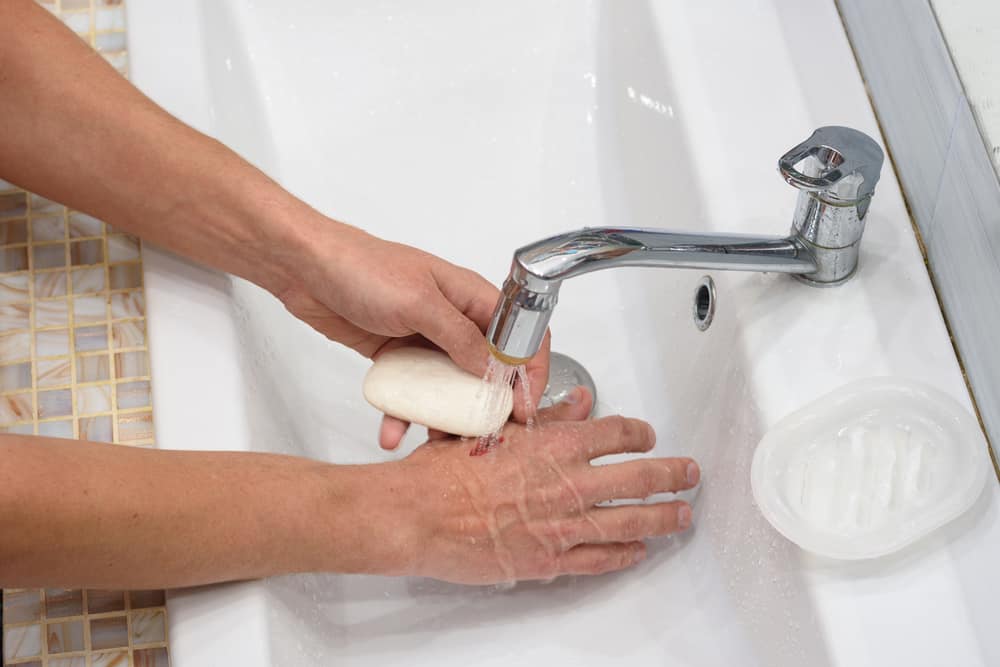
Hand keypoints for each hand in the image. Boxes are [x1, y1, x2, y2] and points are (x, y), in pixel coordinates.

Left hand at [276, 221, 550, 448]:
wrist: (304, 269)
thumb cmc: (360, 268)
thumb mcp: (418, 302)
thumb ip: (459, 336)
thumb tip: (493, 369)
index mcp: (469, 295)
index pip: (518, 334)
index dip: (529, 370)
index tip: (525, 406)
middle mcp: (453, 318)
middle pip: (486, 367)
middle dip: (487, 404)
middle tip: (484, 434)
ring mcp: (425, 338)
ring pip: (448, 386)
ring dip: (444, 415)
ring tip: (438, 443)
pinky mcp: (396, 355)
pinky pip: (411, 391)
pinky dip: (403, 413)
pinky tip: (392, 430)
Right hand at [372, 388, 699, 583]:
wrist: (418, 515)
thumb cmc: (446, 470)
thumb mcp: (495, 428)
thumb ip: (545, 416)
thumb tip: (578, 402)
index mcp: (556, 445)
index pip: (618, 434)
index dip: (641, 434)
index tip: (648, 437)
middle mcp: (569, 484)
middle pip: (640, 478)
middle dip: (672, 475)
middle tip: (688, 473)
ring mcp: (563, 525)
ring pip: (631, 521)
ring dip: (663, 517)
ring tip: (682, 515)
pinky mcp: (550, 559)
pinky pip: (600, 558)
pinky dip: (625, 554)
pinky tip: (639, 551)